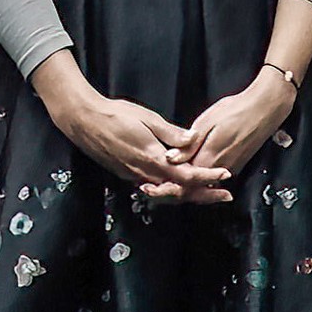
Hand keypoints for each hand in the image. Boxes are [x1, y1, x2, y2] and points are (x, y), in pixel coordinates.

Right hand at [38, 60, 222, 201]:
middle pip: (180, 192)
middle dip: (204, 195)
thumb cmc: (116, 115)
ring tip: (209, 193)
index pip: (186, 176)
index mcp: (152, 159)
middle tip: (225, 196)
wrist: (85, 122)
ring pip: (167, 192)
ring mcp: (135, 176)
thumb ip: (171, 133)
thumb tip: (193, 139)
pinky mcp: (128, 174)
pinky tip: (180, 185)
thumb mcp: (148, 118)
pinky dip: (172, 190)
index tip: (225, 175)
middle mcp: (145, 173)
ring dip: (189, 194)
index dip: (208, 177)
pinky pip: (155, 187)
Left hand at [167, 60, 296, 188]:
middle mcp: (221, 169)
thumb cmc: (237, 110)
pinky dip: (203, 176)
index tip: (155, 181)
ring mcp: (231, 168)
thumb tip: (170, 159)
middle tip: (158, 182)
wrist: (266, 108)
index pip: (184, 181)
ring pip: (205, 183)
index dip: (168, 183)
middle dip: (176, 187)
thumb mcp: (207, 121)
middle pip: (194, 187)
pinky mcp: (237, 164)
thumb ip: (188, 145)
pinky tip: (194, 166)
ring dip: (189, 182)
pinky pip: (215, 176)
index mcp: (210, 158)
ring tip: (173, 174)